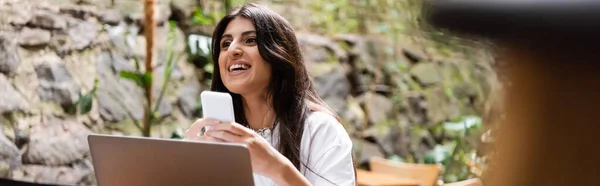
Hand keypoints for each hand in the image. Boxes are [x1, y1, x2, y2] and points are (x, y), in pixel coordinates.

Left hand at [184, 118, 310, 185]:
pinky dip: (221, 149)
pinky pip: (229, 151)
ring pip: (226, 141)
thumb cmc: (266, 152)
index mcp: (250, 133)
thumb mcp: (257, 139)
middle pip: (227, 132)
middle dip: (215, 130)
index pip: (232, 125)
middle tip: (207, 131)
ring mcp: (245, 148)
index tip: (213, 124)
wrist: (275, 164)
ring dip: (215, 139)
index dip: (221, 124)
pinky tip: (215, 149)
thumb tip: (231, 133)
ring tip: (207, 138)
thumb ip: (245, 135)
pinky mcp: (244, 156)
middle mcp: (247, 139)